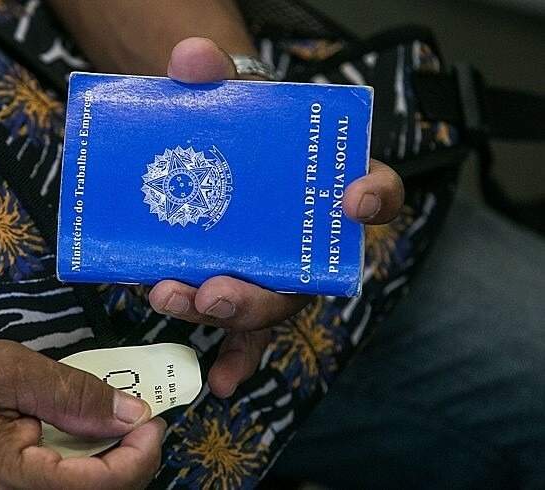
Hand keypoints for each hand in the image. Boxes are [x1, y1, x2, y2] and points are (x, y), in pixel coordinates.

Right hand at [0, 341, 162, 488]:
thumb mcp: (5, 371)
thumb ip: (72, 393)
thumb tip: (130, 411)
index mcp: (13, 483)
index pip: (106, 487)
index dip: (142, 455)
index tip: (153, 418)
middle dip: (129, 459)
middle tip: (135, 417)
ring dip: (105, 464)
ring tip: (110, 422)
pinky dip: (76, 467)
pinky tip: (76, 437)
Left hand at [150, 38, 404, 398]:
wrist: (214, 151)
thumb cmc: (239, 127)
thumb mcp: (231, 96)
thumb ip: (213, 74)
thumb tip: (190, 59)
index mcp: (326, 184)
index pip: (376, 192)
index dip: (374, 197)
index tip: (352, 198)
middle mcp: (312, 239)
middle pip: (307, 276)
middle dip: (261, 291)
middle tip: (217, 288)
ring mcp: (280, 274)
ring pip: (267, 308)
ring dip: (223, 314)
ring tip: (173, 300)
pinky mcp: (247, 293)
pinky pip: (249, 338)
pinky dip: (237, 361)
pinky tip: (220, 382)